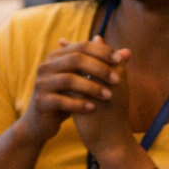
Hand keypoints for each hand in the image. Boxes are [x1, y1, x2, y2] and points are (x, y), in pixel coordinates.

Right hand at [14, 35, 131, 145]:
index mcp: (57, 57)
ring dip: (91, 87)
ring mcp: (41, 83)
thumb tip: (127, 52)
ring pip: (69, 80)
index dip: (102, 51)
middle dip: (99, 68)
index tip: (120, 59)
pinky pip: (61, 100)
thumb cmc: (67, 98)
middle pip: (75, 59)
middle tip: (117, 80)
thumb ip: (103, 66)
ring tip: (108, 96)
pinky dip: (78, 104)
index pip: (82, 46)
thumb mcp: (84, 80)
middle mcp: (47, 66)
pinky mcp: (41, 102)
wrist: (41, 123)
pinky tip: (92, 108)